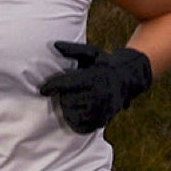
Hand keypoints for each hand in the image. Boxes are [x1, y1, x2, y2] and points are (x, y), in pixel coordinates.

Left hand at [38, 40, 152, 132]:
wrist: (127, 81)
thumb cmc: (104, 65)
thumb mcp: (92, 53)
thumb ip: (73, 49)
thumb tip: (55, 45)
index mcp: (94, 78)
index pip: (67, 84)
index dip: (52, 87)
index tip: (42, 90)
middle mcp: (99, 96)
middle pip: (66, 100)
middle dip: (64, 95)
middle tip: (71, 90)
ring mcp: (101, 111)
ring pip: (70, 114)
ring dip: (68, 107)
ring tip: (75, 99)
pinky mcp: (101, 122)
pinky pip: (78, 126)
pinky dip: (74, 120)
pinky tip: (78, 110)